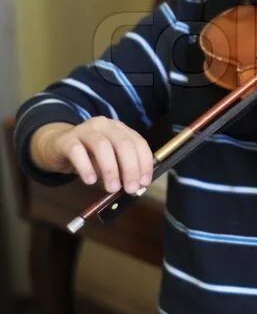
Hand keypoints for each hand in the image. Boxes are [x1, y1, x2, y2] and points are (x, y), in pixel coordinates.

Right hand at [30, 117, 153, 193]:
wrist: (55, 147)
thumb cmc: (88, 156)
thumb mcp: (108, 161)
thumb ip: (120, 169)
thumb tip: (133, 186)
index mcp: (119, 129)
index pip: (138, 143)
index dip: (144, 163)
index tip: (144, 182)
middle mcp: (104, 125)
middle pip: (123, 144)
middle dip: (130, 168)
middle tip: (130, 188)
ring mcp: (84, 130)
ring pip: (102, 146)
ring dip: (110, 170)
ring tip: (112, 188)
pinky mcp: (66, 140)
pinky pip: (77, 152)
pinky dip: (86, 167)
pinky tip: (90, 181)